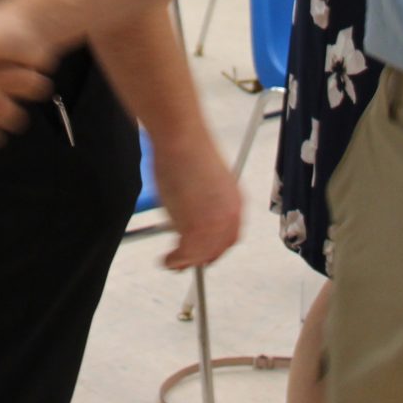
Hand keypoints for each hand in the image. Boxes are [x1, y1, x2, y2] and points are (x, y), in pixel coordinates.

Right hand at [150, 131, 243, 269]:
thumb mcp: (204, 180)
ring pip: (201, 254)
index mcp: (236, 202)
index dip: (215, 247)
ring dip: (186, 261)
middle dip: (201, 257)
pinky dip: (175, 260)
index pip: (230, 236)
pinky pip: (186, 254)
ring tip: (172, 263)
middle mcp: (230, 216)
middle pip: (218, 249)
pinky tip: (166, 259)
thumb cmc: (187, 150)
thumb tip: (190, 214)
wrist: (182, 139)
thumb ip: (204, 201)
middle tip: (184, 262)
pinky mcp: (197, 228)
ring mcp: (215, 224)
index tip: (203, 252)